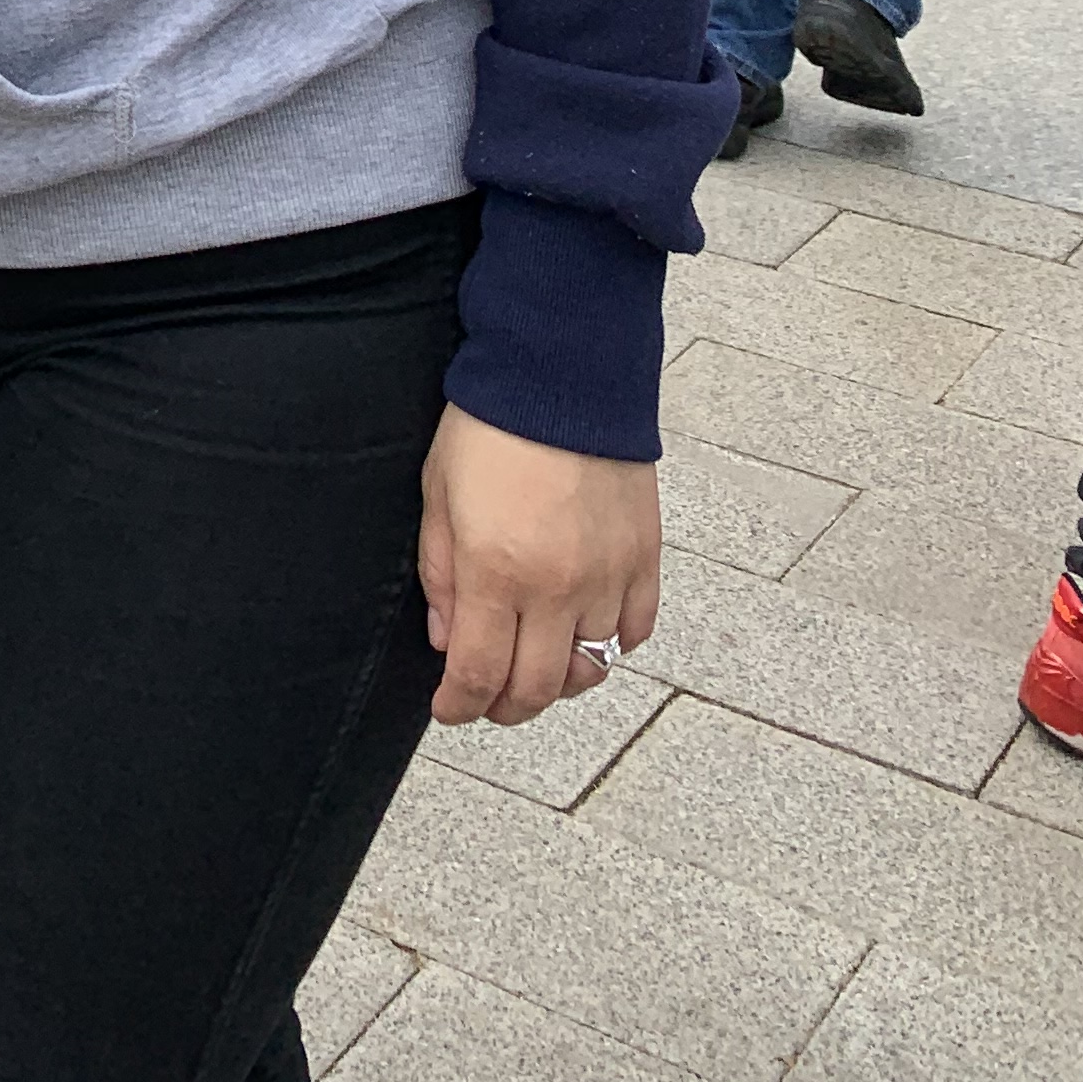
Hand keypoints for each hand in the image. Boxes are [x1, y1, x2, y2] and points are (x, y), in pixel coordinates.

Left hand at [418, 401, 659, 724]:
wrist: (560, 371)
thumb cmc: (489, 424)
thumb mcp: (438, 495)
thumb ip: (441, 576)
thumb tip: (447, 640)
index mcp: (497, 571)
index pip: (480, 674)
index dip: (461, 706)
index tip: (450, 710)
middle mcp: (557, 586)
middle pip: (539, 688)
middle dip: (507, 707)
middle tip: (489, 699)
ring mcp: (608, 575)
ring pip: (591, 666)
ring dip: (561, 675)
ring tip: (537, 659)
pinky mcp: (644, 557)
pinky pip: (636, 629)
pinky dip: (613, 642)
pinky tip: (588, 628)